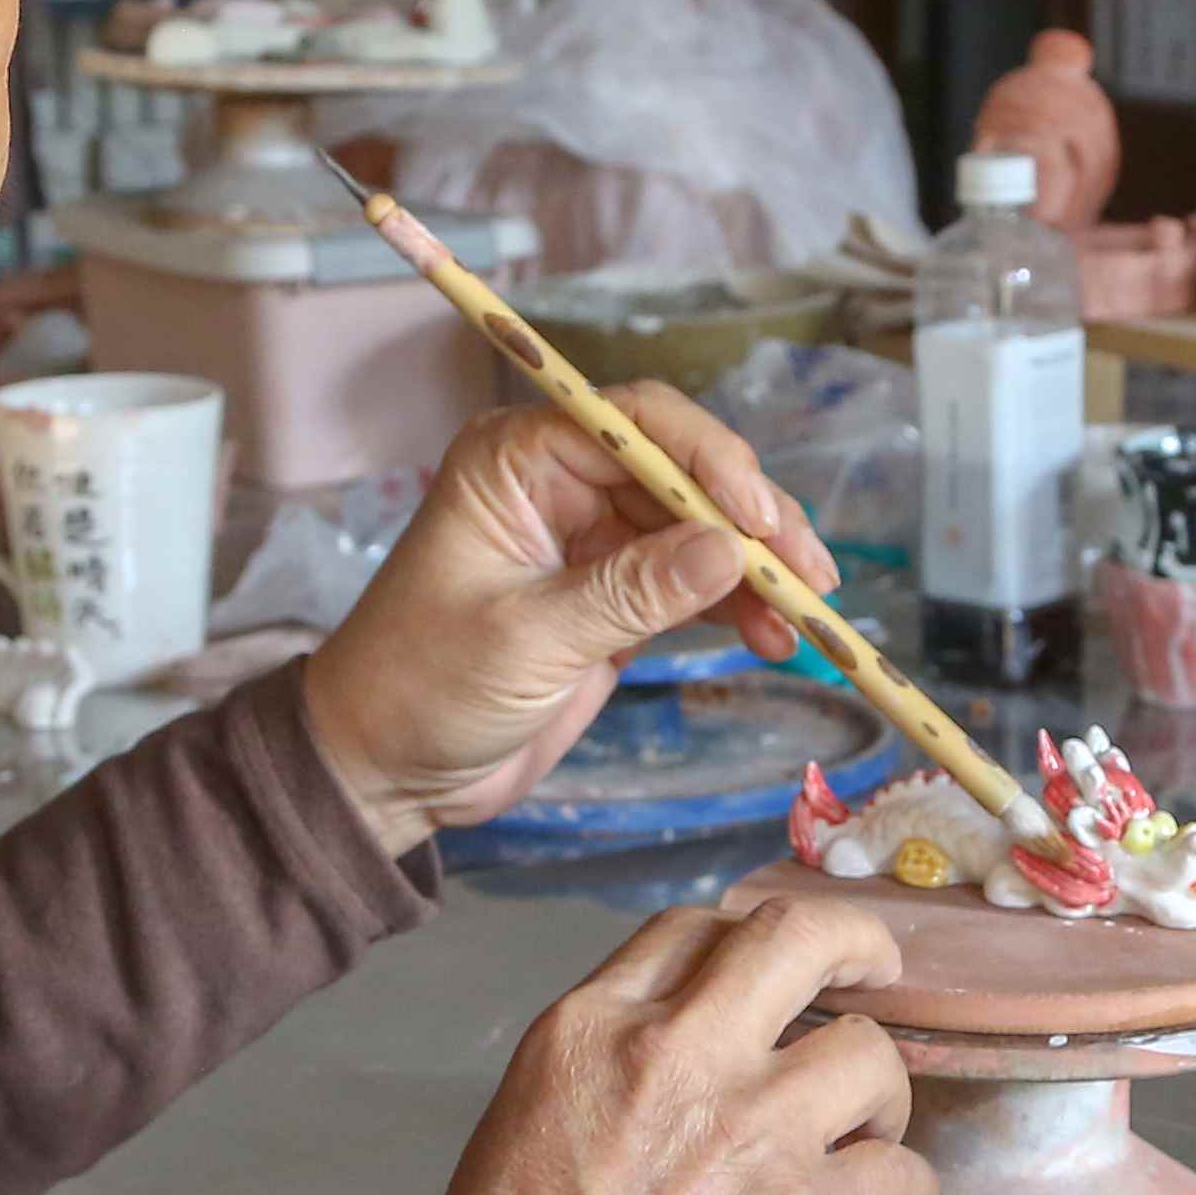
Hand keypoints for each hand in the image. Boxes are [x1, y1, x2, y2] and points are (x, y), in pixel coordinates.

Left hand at [297, 384, 837, 854]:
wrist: (385, 770)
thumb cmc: (421, 689)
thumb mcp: (527, 640)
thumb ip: (631, 593)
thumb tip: (730, 551)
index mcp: (516, 460)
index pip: (635, 424)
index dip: (708, 459)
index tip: (760, 519)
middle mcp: (558, 483)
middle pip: (683, 472)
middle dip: (753, 521)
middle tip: (810, 575)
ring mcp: (590, 540)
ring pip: (700, 528)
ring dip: (757, 568)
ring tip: (807, 617)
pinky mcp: (613, 597)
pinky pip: (693, 582)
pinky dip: (738, 604)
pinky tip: (775, 636)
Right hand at [373, 883, 928, 1194]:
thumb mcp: (521, 1131)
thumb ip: (604, 1080)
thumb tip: (674, 1085)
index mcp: (591, 1031)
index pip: (690, 929)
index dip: (746, 940)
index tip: (776, 971)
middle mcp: (680, 1054)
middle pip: (798, 940)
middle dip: (855, 943)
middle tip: (878, 973)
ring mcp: (756, 1128)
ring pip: (870, 1053)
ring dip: (882, 1092)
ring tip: (870, 1133)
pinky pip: (901, 1172)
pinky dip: (904, 1190)